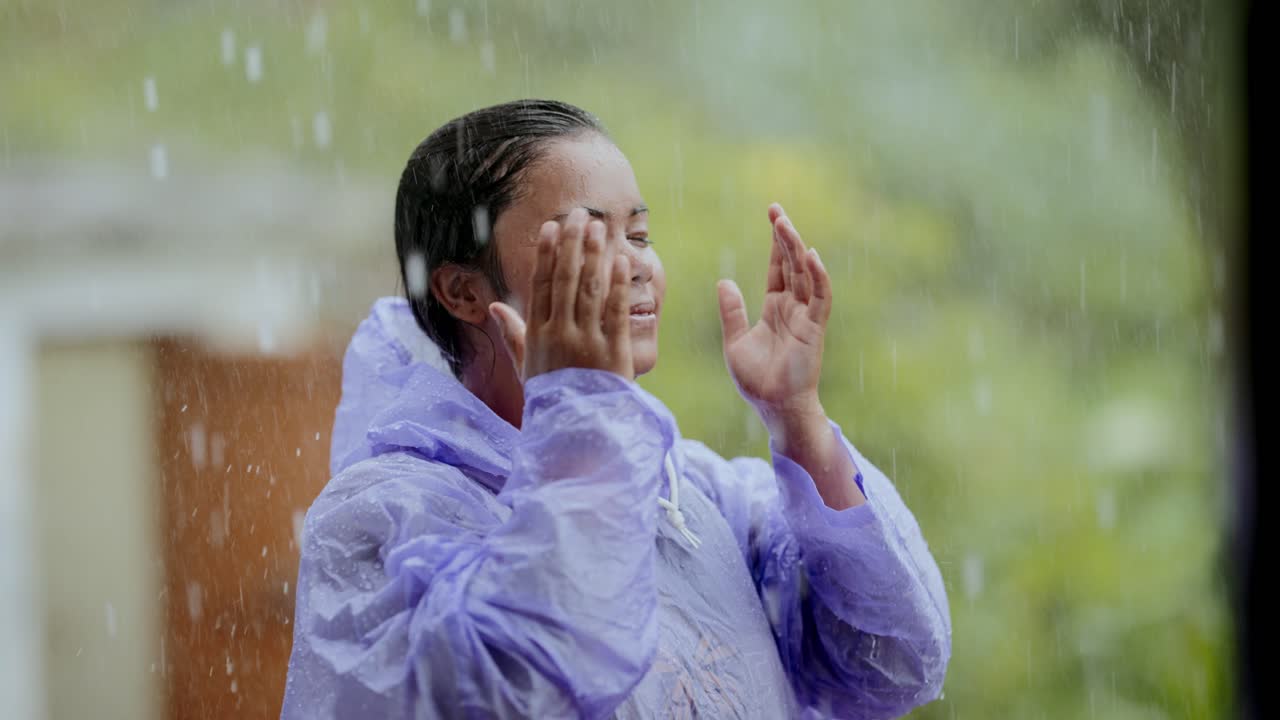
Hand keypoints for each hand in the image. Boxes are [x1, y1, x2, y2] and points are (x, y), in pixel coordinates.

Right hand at [488, 208, 633, 381]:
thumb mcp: (527, 368)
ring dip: (594, 255)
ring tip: (600, 228)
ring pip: (589, 290)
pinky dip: (618, 284)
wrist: (578, 433)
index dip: (547, 254)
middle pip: (566, 280)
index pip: (541, 285)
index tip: (552, 227)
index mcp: (538, 335)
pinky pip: (615, 311)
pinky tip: (620, 261)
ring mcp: (587, 342)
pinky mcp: (613, 352)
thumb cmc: (553, 398)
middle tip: (580, 214)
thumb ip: (513, 334)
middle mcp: (560, 334)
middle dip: (572, 244)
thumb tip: (495, 306)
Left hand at [716, 203, 831, 424]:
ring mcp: (806, 316)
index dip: (775, 243)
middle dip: (784, 236)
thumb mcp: (736, 342)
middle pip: (791, 263)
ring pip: (804, 274)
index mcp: (775, 308)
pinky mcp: (815, 329)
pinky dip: (818, 276)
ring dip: (796, 248)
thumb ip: (732, 312)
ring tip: (784, 224)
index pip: (777, 268)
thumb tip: (724, 281)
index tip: (771, 216)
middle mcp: (793, 307)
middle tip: (775, 209)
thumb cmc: (758, 381)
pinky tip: (810, 256)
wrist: (775, 407)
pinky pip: (820, 298)